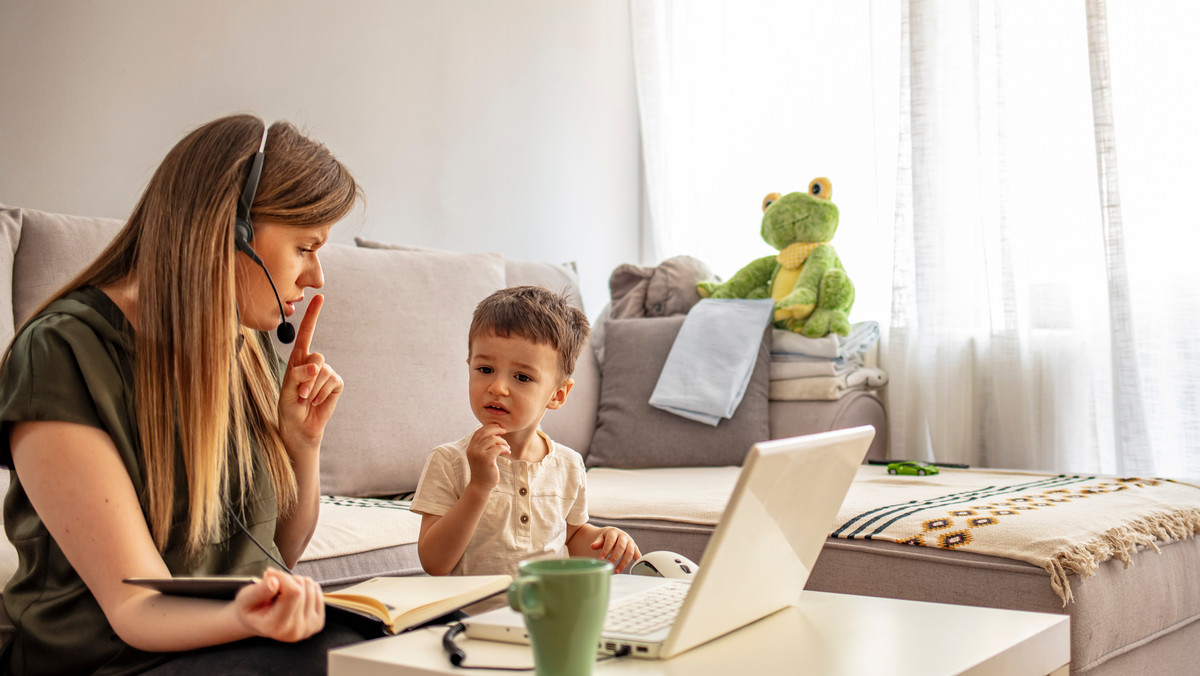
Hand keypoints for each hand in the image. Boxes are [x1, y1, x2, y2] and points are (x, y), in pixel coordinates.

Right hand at [232, 568, 324, 642]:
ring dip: (296, 583)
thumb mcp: (245, 599)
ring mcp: (309, 628)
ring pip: (311, 587)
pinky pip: (317, 591)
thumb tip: (275, 582)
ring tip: (281, 592)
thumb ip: (259, 591)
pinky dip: (305, 587)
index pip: (294, 592)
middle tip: (273, 586)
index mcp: (277, 627)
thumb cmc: (250, 609)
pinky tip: (292, 596)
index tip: (269, 574)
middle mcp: (295, 631)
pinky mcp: (318, 622)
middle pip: (303, 588)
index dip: (283, 577)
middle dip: (287, 580)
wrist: (257, 623)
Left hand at [279, 295, 343, 448]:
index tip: (320, 296)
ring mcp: (326, 373)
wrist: (300, 428)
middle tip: (301, 394)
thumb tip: (316, 366)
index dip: (313, 315)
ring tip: (307, 400)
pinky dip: (323, 395)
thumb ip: (298, 376)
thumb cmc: (289, 408)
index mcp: (297, 360)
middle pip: (316, 357)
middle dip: (308, 377)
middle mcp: (312, 363)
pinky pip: (333, 382)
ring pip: (324, 372)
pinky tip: (317, 402)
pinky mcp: (335, 384)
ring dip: (314, 390)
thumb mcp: (287, 391)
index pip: (306, 333)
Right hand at [465, 423, 509, 489]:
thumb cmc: (484, 470)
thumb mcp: (481, 455)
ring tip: (507, 448)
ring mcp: (478, 454)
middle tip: (505, 432)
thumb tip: (495, 431)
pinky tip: (507, 453)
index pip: (480, 430)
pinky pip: (498, 448)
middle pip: (486, 431)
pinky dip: (505, 448)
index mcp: (471, 446)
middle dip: (497, 430)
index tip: (500, 429)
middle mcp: (473, 448)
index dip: (490, 427)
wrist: (481, 485)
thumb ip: (483, 445)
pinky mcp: (486, 459)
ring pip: (493, 439)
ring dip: (503, 441)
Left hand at [590, 527, 640, 573]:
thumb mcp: (600, 538)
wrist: (613, 534)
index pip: (610, 541)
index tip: (601, 559)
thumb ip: (597, 542)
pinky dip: (637, 561)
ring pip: (629, 552)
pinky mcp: (635, 548)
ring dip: (623, 563)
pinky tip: (633, 569)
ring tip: (616, 571)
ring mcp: (630, 542)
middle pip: (621, 547)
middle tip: (609, 565)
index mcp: (614, 532)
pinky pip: (638, 554)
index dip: (606, 550)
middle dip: (615, 557)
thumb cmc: (606, 538)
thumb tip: (593, 546)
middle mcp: (623, 536)